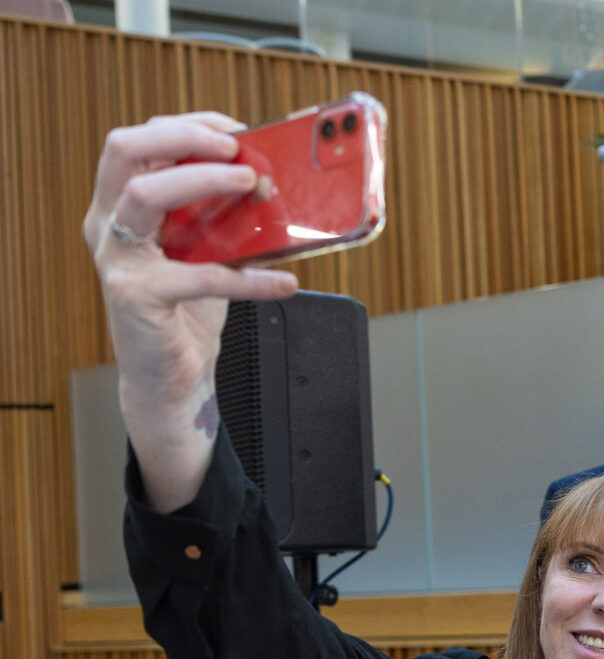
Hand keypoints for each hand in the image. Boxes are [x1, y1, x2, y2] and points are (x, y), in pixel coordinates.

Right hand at [84, 113, 297, 508]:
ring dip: (203, 180)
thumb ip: (225, 218)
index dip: (187, 125)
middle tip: (236, 147)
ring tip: (252, 186)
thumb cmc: (188, 310)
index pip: (139, 141)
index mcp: (120, 204)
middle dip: (181, 136)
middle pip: (124, 149)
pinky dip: (250, 279)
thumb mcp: (208, 251)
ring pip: (145, 193)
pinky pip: (200, 276)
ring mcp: (116, 258)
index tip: (236, 129)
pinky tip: (285, 282)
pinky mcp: (135, 295)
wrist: (173, 377)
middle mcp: (108, 224)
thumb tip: (274, 185)